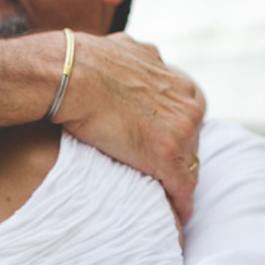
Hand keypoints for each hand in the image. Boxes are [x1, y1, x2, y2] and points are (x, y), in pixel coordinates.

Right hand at [59, 33, 205, 221]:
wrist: (71, 76)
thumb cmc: (82, 63)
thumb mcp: (121, 49)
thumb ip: (133, 59)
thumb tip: (124, 55)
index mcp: (174, 80)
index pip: (188, 113)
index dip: (178, 130)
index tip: (168, 144)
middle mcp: (185, 103)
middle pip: (193, 141)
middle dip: (180, 156)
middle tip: (167, 175)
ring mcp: (179, 131)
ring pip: (190, 165)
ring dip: (181, 180)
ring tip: (172, 199)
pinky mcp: (165, 157)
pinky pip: (183, 187)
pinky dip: (183, 203)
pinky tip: (180, 215)